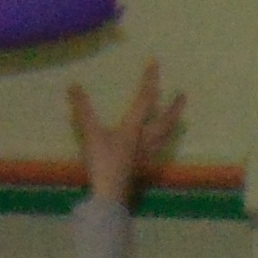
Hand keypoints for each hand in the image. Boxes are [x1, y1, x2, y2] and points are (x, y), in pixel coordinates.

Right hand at [69, 62, 184, 204]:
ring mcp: (146, 155)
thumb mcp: (91, 133)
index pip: (145, 99)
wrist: (110, 194)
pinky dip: (161, 143)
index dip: (150, 80)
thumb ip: (83, 109)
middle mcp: (146, 140)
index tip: (155, 64)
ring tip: (178, 118)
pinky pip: (157, 150)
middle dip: (174, 106)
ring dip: (172, 124)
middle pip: (165, 120)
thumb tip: (74, 85)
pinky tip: (159, 145)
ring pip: (164, 136)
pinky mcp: (143, 167)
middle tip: (183, 94)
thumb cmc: (103, 162)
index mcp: (134, 128)